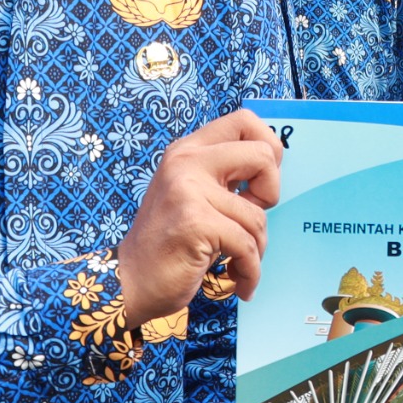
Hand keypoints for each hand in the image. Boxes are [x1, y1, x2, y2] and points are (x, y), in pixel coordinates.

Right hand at [117, 111, 281, 325]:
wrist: (130, 282)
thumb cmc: (170, 244)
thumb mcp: (194, 195)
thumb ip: (224, 176)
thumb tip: (272, 167)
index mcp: (188, 151)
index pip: (244, 120)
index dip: (268, 149)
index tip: (259, 183)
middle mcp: (186, 162)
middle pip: (264, 155)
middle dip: (271, 192)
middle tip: (251, 219)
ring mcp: (188, 190)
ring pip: (257, 214)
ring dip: (256, 248)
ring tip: (238, 263)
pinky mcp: (195, 221)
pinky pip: (246, 245)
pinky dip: (250, 270)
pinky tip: (238, 280)